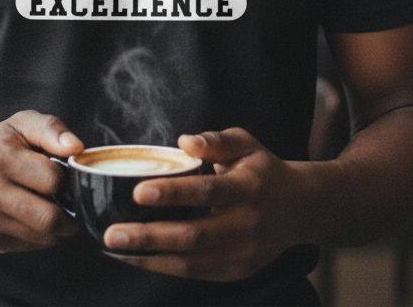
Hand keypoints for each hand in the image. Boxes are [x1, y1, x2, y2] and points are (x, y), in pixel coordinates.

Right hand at [0, 110, 82, 252]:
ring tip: (58, 209)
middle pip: (48, 217)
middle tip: (73, 202)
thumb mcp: (22, 124)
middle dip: (70, 213)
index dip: (65, 177)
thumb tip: (76, 148)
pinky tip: (38, 218)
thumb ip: (51, 129)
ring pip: (42, 236)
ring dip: (59, 227)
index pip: (51, 179)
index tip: (64, 173)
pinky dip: (43, 236)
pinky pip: (31, 246)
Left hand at [103, 128, 309, 280]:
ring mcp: (242, 254)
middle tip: (111, 232)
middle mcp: (247, 225)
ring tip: (113, 248)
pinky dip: (162, 267)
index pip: (207, 191)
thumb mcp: (247, 143)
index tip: (138, 191)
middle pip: (193, 235)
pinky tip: (135, 258)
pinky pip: (195, 272)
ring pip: (191, 262)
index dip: (173, 194)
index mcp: (249, 188)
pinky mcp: (236, 271)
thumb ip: (216, 140)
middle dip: (149, 236)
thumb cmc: (263, 170)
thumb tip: (183, 141)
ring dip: (149, 258)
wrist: (300, 209)